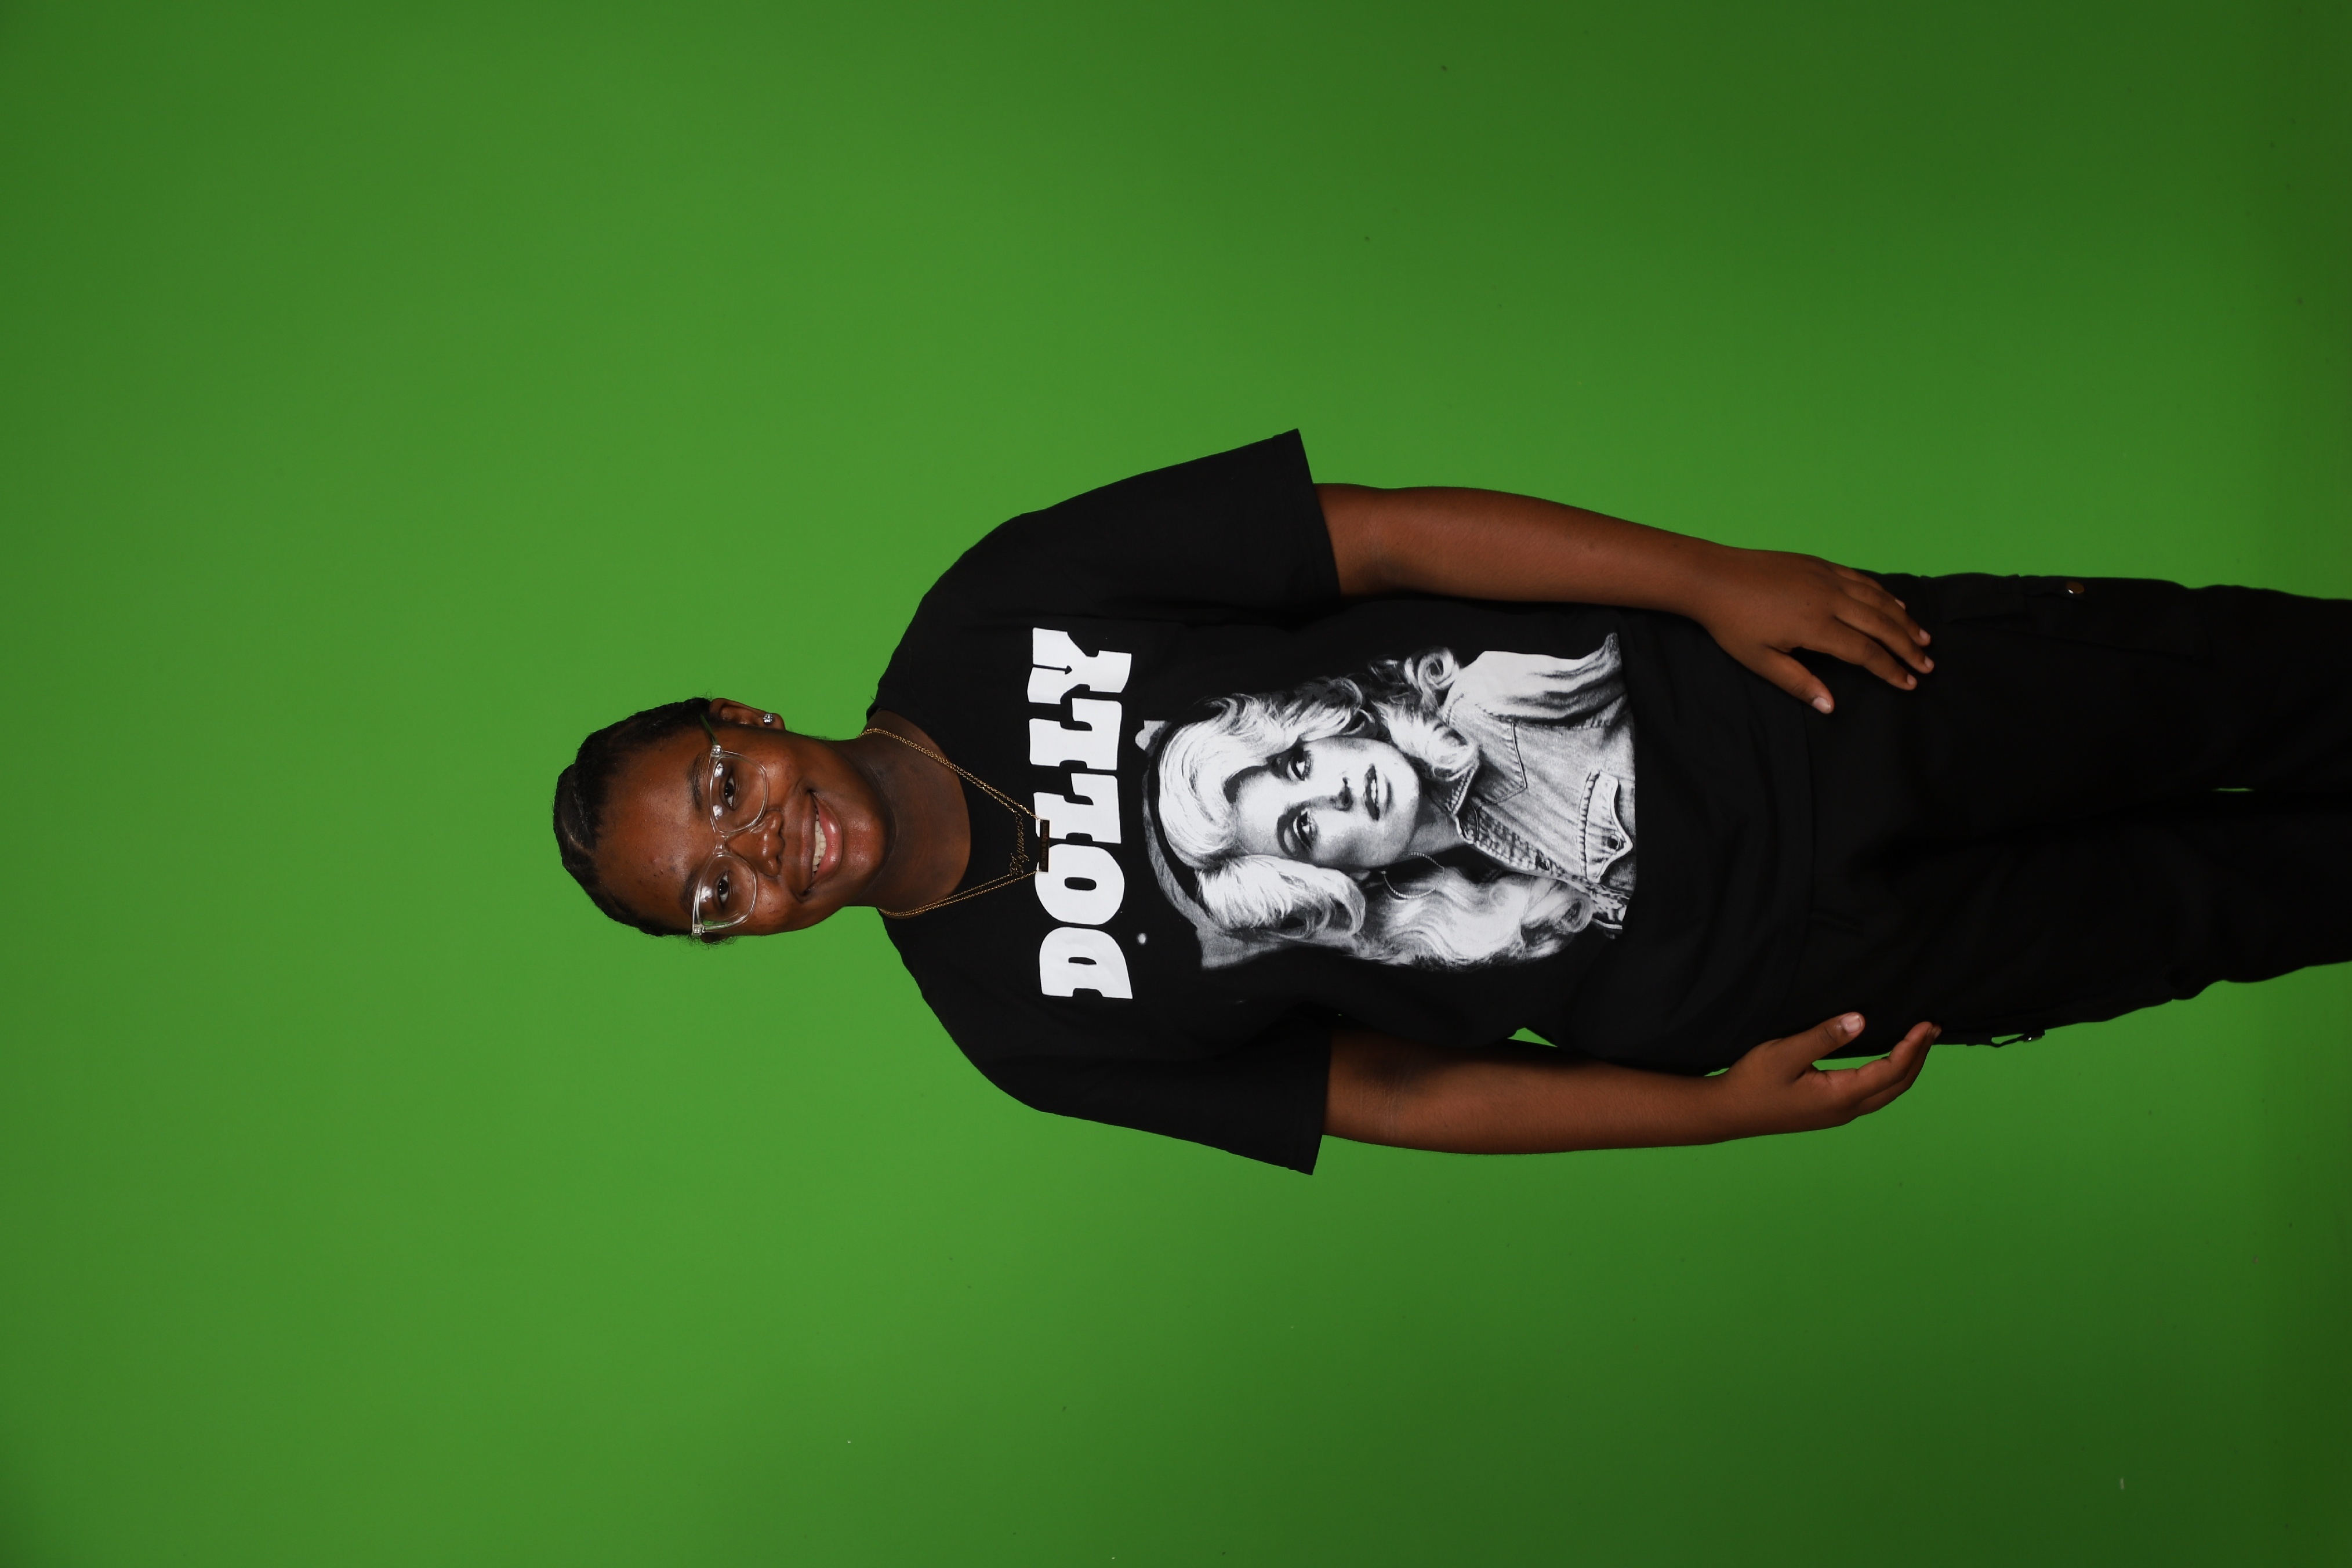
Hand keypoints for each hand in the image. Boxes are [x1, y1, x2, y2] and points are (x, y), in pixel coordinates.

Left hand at [1690, 547, 1932, 712]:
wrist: (1713, 577)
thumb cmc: (1732, 623)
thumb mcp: (1760, 661)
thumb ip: (1798, 683)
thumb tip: (1830, 706)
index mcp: (1815, 627)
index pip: (1865, 652)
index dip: (1890, 669)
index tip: (1909, 683)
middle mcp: (1829, 599)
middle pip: (1881, 625)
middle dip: (1908, 647)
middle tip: (1928, 665)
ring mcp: (1826, 578)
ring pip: (1877, 600)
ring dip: (1904, 620)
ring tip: (1924, 638)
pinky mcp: (1820, 564)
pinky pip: (1862, 580)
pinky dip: (1884, 594)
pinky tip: (1896, 605)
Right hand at [1711, 1014, 1936, 1136]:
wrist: (1728, 1112)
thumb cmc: (1752, 1082)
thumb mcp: (1784, 1053)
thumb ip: (1824, 1037)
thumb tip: (1861, 1020)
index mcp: (1841, 1096)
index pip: (1891, 1071)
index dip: (1913, 1047)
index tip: (1926, 1024)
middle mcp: (1846, 1109)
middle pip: (1898, 1085)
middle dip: (1918, 1057)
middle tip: (1932, 1029)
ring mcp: (1839, 1113)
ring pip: (1887, 1092)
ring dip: (1906, 1067)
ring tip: (1918, 1042)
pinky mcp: (1829, 1110)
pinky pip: (1873, 1093)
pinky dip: (1889, 1075)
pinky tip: (1886, 1060)